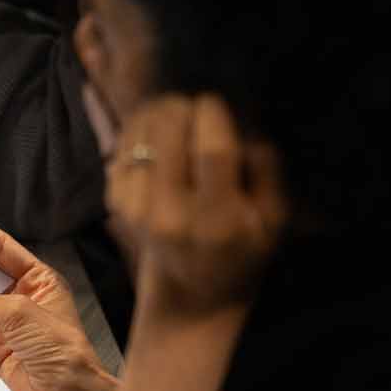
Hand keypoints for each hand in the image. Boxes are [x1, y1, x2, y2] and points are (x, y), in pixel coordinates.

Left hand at [109, 95, 286, 321]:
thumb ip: (266, 169)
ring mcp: (137, 210)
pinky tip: (156, 138)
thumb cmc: (243, 244)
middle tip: (193, 106)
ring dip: (157, 114)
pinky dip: (138, 133)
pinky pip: (122, 148)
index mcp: (218, 219)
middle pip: (168, 133)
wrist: (195, 287)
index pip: (212, 151)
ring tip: (175, 115)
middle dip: (182, 107)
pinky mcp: (116, 204)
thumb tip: (244, 125)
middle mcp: (172, 215)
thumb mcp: (274, 217)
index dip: (212, 113)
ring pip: (140, 134)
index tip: (214, 103)